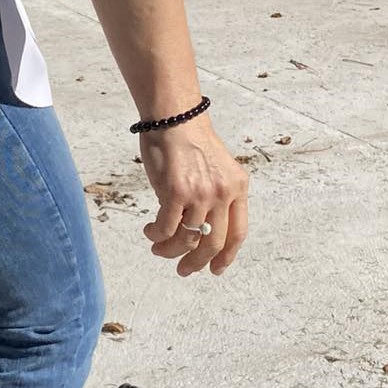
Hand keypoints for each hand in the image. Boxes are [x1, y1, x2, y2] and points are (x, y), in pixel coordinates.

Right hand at [139, 115, 248, 276]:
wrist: (174, 117)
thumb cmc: (189, 141)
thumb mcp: (216, 169)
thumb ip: (215, 196)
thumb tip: (198, 230)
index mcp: (237, 187)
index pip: (238, 233)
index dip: (227, 256)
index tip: (215, 269)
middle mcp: (222, 192)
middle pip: (214, 242)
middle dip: (197, 263)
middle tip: (183, 270)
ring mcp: (200, 193)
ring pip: (187, 239)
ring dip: (170, 251)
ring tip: (158, 249)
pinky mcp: (176, 192)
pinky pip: (166, 227)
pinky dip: (156, 235)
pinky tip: (149, 232)